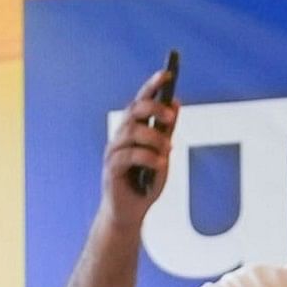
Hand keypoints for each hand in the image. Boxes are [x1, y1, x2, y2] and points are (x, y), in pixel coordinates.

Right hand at [99, 62, 178, 229]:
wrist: (130, 213)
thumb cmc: (145, 182)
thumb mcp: (162, 153)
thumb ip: (166, 130)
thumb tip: (176, 102)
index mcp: (133, 129)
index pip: (141, 100)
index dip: (152, 85)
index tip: (168, 73)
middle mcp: (121, 136)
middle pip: (133, 110)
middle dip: (153, 109)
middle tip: (169, 117)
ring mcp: (114, 152)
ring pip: (132, 132)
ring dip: (154, 138)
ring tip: (168, 149)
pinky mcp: (111, 170)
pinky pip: (128, 156)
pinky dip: (147, 157)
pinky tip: (160, 163)